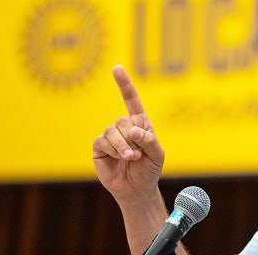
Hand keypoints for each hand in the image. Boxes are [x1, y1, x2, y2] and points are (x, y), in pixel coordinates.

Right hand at [92, 65, 164, 203]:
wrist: (137, 189)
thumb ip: (149, 141)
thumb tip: (134, 130)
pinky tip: (118, 158)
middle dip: (132, 138)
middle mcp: (124, 127)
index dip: (124, 84)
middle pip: (122, 121)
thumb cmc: (149, 169)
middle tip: (138, 155)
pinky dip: (112, 150)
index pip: (131, 100)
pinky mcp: (100, 148)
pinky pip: (102, 142)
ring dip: (122, 146)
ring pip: (112, 131)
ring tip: (130, 158)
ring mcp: (111, 137)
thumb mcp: (157, 155)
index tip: (116, 68)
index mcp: (140, 123)